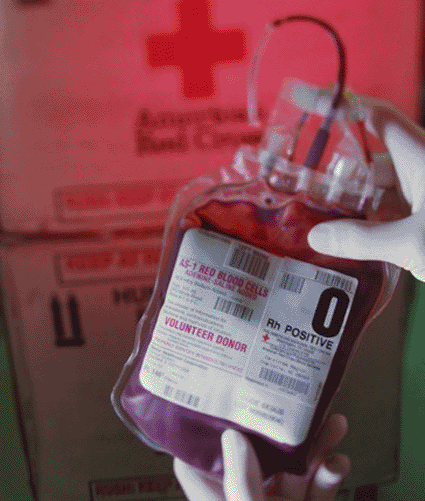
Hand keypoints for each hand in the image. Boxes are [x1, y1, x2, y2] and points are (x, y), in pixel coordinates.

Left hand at [174, 414, 349, 500]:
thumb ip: (241, 486)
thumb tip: (233, 435)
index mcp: (216, 499)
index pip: (196, 459)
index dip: (202, 428)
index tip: (217, 395)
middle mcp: (243, 499)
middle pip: (256, 455)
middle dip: (279, 427)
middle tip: (296, 400)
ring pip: (292, 469)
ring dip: (315, 446)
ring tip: (334, 423)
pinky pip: (315, 492)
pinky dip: (329, 477)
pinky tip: (339, 464)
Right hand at [304, 88, 424, 281]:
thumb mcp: (414, 242)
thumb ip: (363, 240)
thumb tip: (315, 238)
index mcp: (421, 156)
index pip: (376, 116)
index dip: (343, 104)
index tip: (309, 101)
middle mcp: (421, 168)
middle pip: (371, 155)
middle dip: (337, 163)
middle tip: (300, 175)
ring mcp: (424, 193)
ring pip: (379, 186)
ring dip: (351, 197)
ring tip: (316, 208)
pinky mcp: (424, 216)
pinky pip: (390, 209)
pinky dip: (367, 218)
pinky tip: (346, 232)